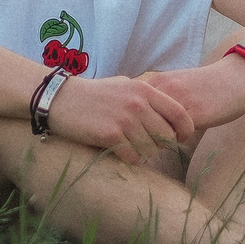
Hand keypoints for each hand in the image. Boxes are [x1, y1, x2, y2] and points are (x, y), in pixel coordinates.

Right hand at [44, 75, 196, 165]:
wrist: (59, 99)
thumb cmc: (93, 94)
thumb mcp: (123, 86)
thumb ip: (146, 98)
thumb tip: (171, 114)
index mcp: (143, 90)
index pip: (180, 114)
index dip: (185, 131)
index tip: (180, 139)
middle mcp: (137, 104)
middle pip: (166, 136)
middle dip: (161, 145)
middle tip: (148, 144)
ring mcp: (124, 120)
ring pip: (151, 149)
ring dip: (143, 152)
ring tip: (130, 145)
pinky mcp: (110, 135)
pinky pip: (133, 157)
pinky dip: (128, 158)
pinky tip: (118, 150)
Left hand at [138, 54, 244, 131]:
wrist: (235, 77)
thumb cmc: (203, 86)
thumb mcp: (174, 87)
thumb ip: (156, 102)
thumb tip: (136, 124)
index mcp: (155, 83)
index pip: (129, 110)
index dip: (132, 126)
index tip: (138, 134)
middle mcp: (163, 89)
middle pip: (139, 122)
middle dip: (143, 136)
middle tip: (152, 142)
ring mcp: (179, 100)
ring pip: (156, 130)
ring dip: (160, 140)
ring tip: (169, 140)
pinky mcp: (196, 112)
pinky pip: (177, 134)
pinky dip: (178, 140)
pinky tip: (185, 137)